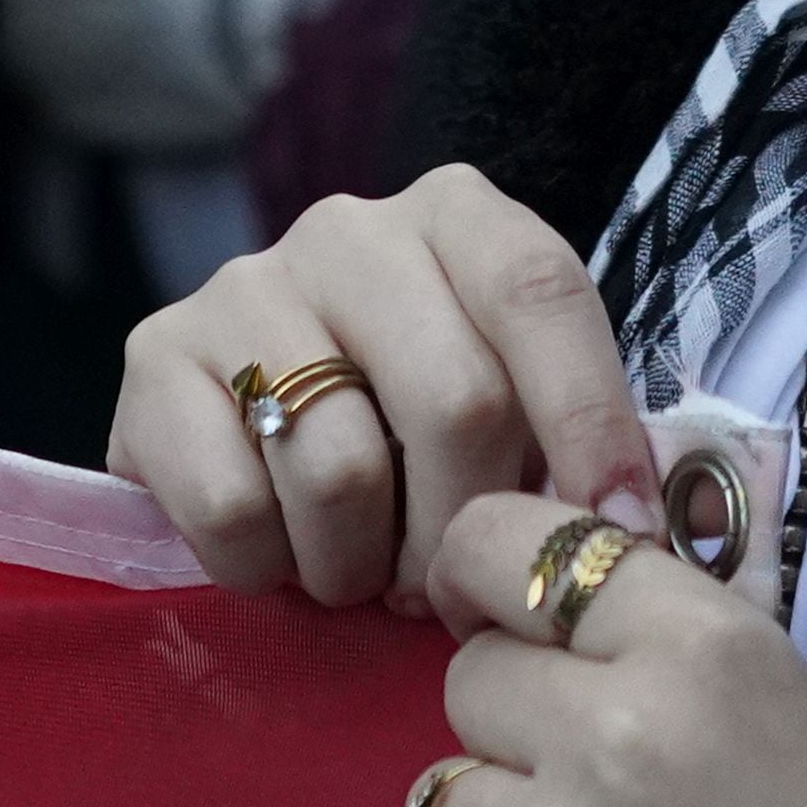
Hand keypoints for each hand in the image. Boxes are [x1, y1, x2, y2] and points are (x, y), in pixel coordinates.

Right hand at [113, 165, 655, 623]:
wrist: (242, 434)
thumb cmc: (409, 435)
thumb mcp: (513, 411)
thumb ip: (578, 449)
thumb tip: (652, 540)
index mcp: (459, 218)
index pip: (541, 293)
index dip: (591, 424)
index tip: (621, 539)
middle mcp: (349, 230)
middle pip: (455, 399)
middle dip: (467, 529)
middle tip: (450, 588)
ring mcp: (244, 286)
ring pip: (342, 469)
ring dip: (361, 567)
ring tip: (359, 572)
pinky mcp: (153, 358)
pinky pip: (234, 508)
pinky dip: (268, 568)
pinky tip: (279, 552)